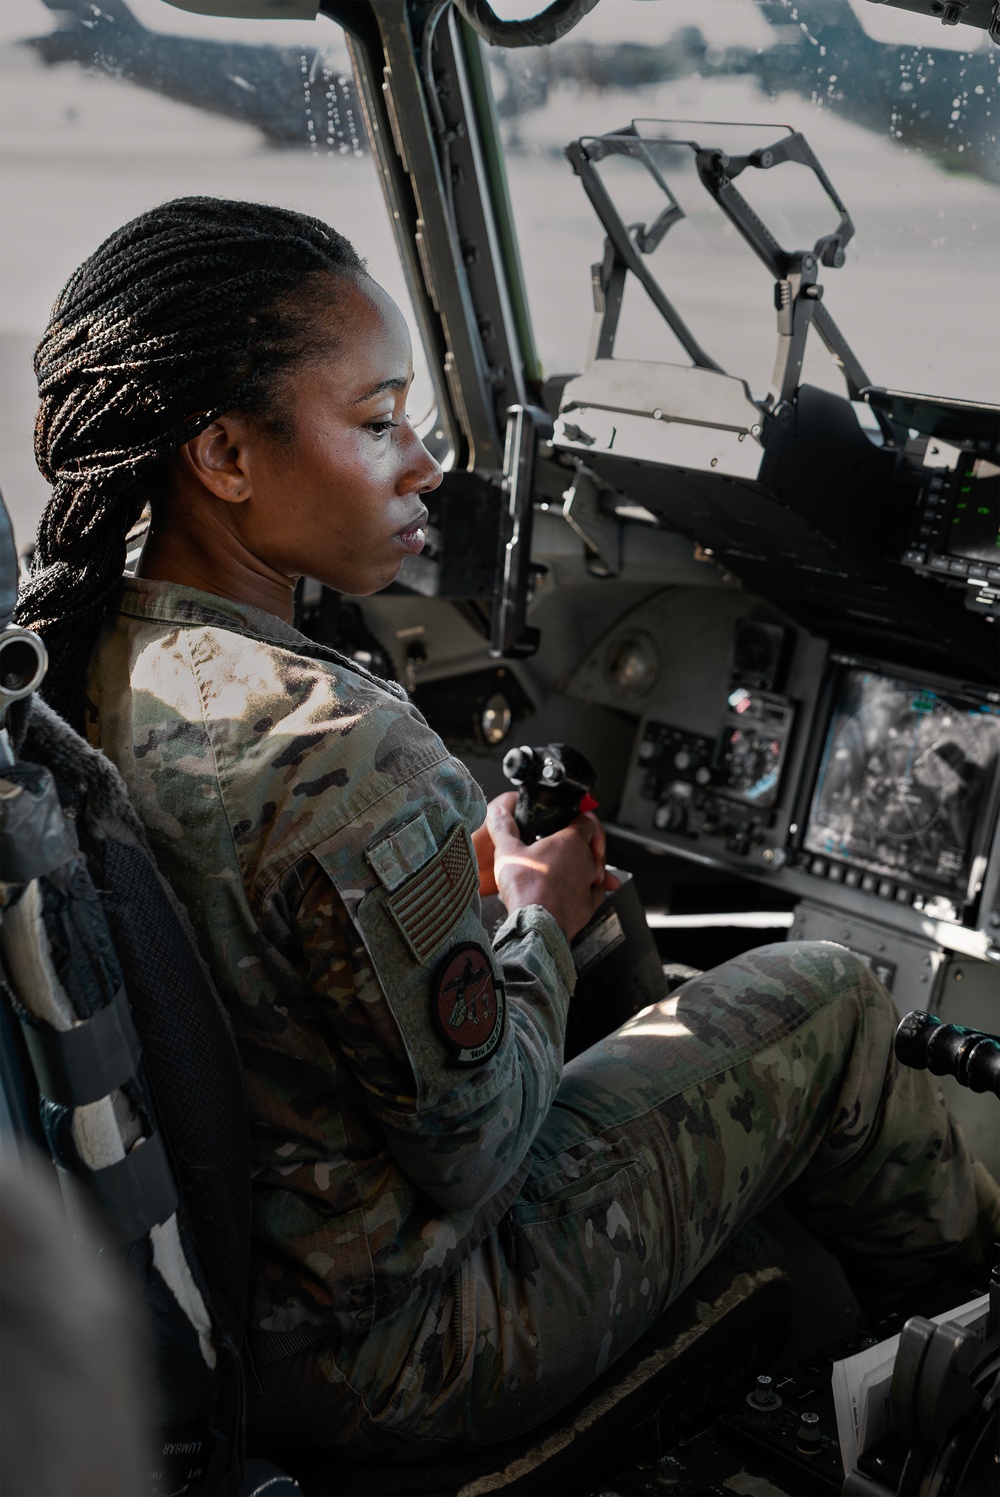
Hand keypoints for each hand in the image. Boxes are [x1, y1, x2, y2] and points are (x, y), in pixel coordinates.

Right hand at [476, 791, 616, 941]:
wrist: (536, 923)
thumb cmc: (526, 887)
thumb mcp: (507, 851)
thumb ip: (503, 828)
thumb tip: (497, 812)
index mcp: (571, 841)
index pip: (587, 821)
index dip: (581, 818)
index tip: (573, 820)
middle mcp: (586, 860)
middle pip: (591, 845)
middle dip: (581, 844)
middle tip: (564, 846)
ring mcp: (590, 884)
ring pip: (597, 868)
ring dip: (587, 866)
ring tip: (571, 867)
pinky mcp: (589, 905)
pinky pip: (597, 892)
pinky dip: (592, 889)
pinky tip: (583, 889)